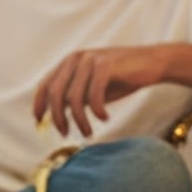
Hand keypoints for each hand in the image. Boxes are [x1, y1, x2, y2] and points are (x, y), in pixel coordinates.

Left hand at [32, 45, 172, 136]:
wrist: (153, 63)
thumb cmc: (121, 78)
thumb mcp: (91, 89)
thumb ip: (73, 97)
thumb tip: (54, 115)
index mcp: (69, 62)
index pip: (45, 85)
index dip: (39, 104)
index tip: (38, 122)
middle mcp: (76, 58)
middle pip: (56, 93)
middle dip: (58, 117)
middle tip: (65, 134)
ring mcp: (91, 59)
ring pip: (75, 97)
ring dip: (80, 120)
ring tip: (87, 132)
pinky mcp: (107, 64)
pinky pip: (94, 94)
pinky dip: (97, 110)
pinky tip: (104, 118)